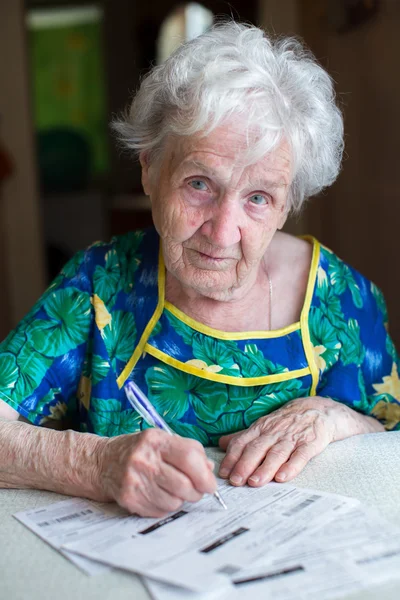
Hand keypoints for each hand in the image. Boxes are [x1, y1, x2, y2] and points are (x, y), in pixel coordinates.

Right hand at [98, 429, 216, 516]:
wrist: (102, 462)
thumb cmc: (138, 450)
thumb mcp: (161, 440)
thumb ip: (188, 451)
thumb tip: (209, 469)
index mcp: (155, 440)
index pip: (189, 457)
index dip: (205, 475)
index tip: (210, 484)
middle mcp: (144, 459)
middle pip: (184, 484)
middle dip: (197, 492)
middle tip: (196, 491)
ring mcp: (134, 480)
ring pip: (174, 501)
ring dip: (181, 500)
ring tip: (173, 490)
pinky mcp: (129, 499)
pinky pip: (160, 511)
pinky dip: (166, 506)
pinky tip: (158, 495)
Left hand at [218, 396, 365, 486]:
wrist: (318, 410)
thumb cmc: (286, 422)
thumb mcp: (264, 425)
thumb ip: (244, 436)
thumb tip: (222, 444)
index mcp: (260, 428)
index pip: (243, 442)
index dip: (232, 457)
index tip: (224, 473)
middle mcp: (274, 432)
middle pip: (257, 448)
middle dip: (244, 465)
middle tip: (236, 481)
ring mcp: (292, 437)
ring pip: (276, 453)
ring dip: (265, 468)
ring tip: (254, 482)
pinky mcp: (310, 443)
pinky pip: (300, 455)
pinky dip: (291, 466)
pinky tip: (283, 477)